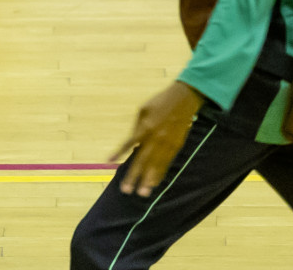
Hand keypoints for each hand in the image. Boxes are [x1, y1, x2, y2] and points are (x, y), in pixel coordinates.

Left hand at [112, 81, 206, 196]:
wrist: (184, 100)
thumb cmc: (159, 103)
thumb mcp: (143, 111)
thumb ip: (137, 129)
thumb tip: (132, 145)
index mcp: (145, 127)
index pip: (129, 143)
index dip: (119, 152)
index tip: (109, 161)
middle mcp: (156, 138)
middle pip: (143, 160)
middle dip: (135, 176)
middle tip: (127, 190)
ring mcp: (168, 144)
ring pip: (157, 165)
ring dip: (149, 179)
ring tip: (143, 192)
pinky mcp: (176, 146)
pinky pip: (167, 163)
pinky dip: (160, 173)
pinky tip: (155, 182)